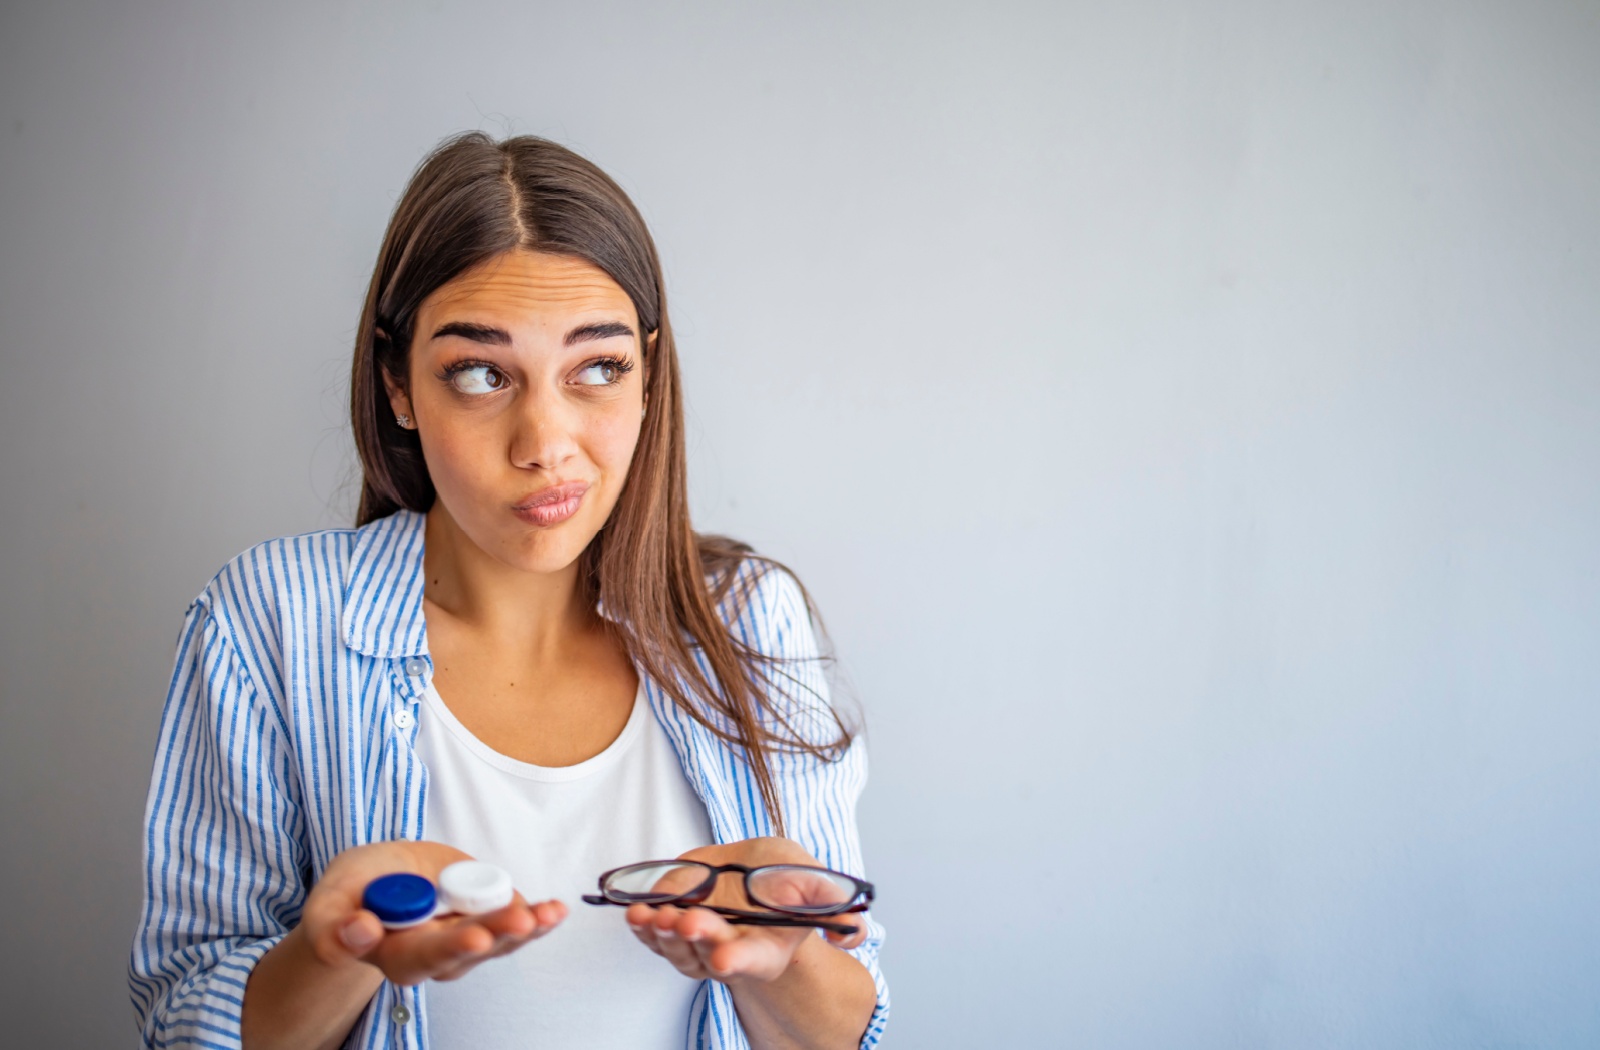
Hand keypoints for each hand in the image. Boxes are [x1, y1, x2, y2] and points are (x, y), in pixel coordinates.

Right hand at [300, 840, 565, 985]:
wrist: (382, 877)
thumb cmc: (353, 891)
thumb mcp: (330, 900)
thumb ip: (333, 924)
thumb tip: (360, 931)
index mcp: (393, 954)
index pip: (420, 958)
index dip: (447, 948)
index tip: (471, 938)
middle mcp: (436, 955)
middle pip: (468, 950)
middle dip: (496, 935)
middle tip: (519, 921)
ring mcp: (467, 938)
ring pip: (500, 939)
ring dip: (526, 926)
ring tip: (547, 913)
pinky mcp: (489, 918)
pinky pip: (519, 923)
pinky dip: (539, 917)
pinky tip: (556, 910)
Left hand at [624, 838, 867, 984]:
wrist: (750, 867)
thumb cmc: (783, 876)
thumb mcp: (814, 879)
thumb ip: (832, 902)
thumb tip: (853, 936)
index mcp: (769, 948)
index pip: (754, 961)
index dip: (738, 960)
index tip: (723, 958)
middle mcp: (731, 952)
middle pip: (709, 954)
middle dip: (695, 939)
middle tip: (686, 921)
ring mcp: (698, 946)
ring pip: (676, 948)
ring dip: (662, 934)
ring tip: (650, 914)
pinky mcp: (673, 932)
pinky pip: (654, 936)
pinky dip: (642, 926)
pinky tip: (635, 912)